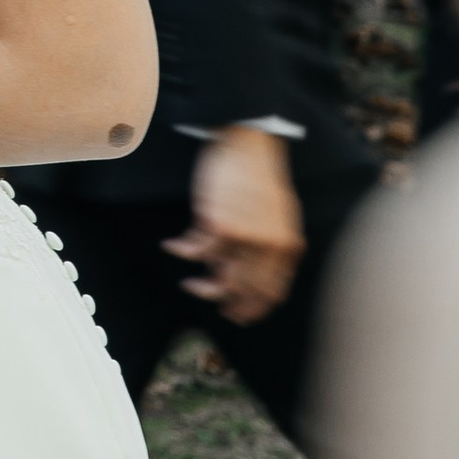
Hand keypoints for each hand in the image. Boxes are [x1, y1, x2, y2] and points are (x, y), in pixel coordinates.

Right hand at [166, 122, 304, 323]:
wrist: (249, 143)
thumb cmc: (261, 177)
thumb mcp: (279, 215)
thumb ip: (272, 246)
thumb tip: (250, 271)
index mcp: (286, 247)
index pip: (272, 292)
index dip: (254, 308)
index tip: (238, 315)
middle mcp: (268, 248)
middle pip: (245, 291)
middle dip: (226, 304)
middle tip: (212, 304)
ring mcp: (244, 239)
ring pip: (220, 279)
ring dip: (201, 287)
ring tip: (190, 284)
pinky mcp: (219, 225)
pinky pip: (197, 250)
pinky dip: (182, 251)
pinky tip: (172, 245)